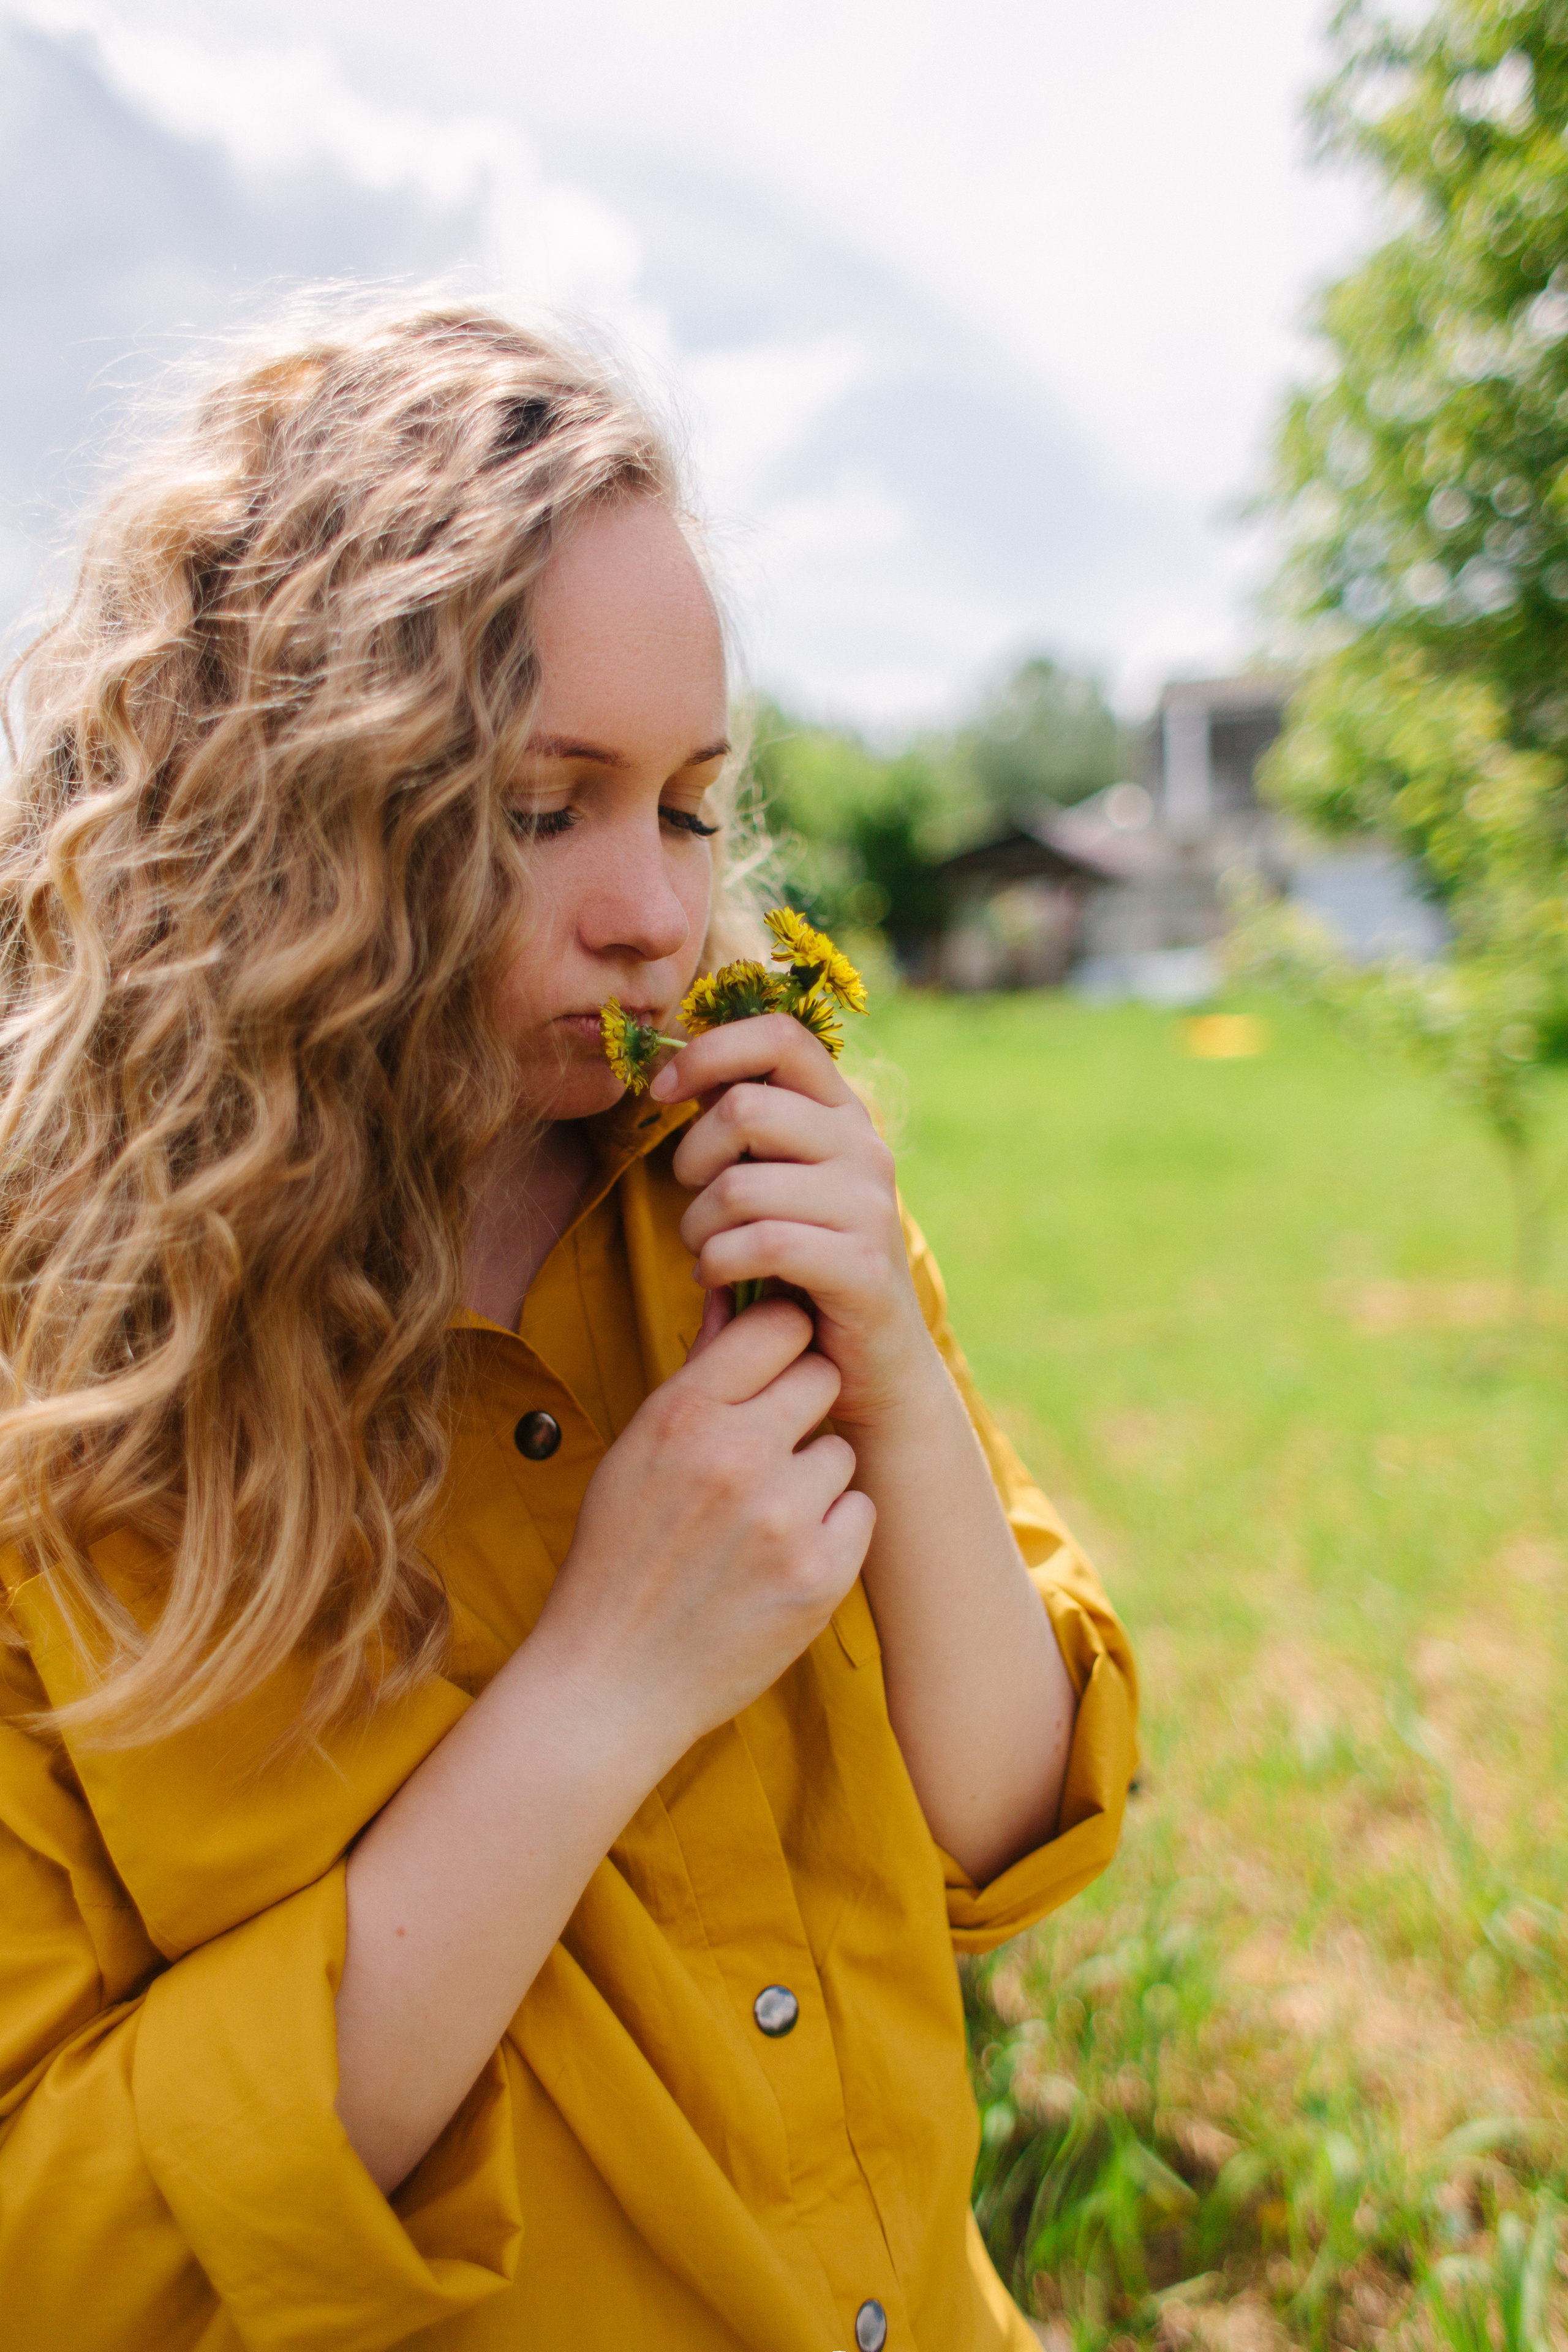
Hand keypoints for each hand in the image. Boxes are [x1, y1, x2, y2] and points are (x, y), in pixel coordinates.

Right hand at [532, 1297, 874, 1761]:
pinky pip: (859, 1512)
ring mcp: (782, 1516)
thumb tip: (734, 1296)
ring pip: (841, 1451)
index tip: (773, 1364)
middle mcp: (735, 1454)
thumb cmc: (618, 1555)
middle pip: (822, 1376)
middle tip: (767, 1448)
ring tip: (760, 1519)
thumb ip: (697, 1376)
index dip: (783, 1338)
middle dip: (802, 1405)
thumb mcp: (635, 1452)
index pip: (778, 1323)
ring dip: (814, 1477)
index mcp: (682, 1414)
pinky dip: (831, 1532)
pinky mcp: (821, 1573)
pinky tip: (779, 1559)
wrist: (613, 1679)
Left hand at [650, 1013, 935, 1429]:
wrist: (872, 1365)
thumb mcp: (779, 1182)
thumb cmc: (805, 1267)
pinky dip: (718, 1263)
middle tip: (690, 1199)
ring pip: (741, 1185)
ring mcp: (870, 1207)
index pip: (782, 1037)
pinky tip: (716, 1279)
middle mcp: (865, 1149)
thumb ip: (748, 1128)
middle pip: (745, 1108)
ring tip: (704, 1250)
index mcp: (843, 1115)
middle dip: (691, 1158)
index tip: (663, 1091)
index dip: (710, 1050)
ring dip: (697, 1226)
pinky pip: (760, 1244)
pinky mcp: (862, 1267)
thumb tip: (678, 1072)